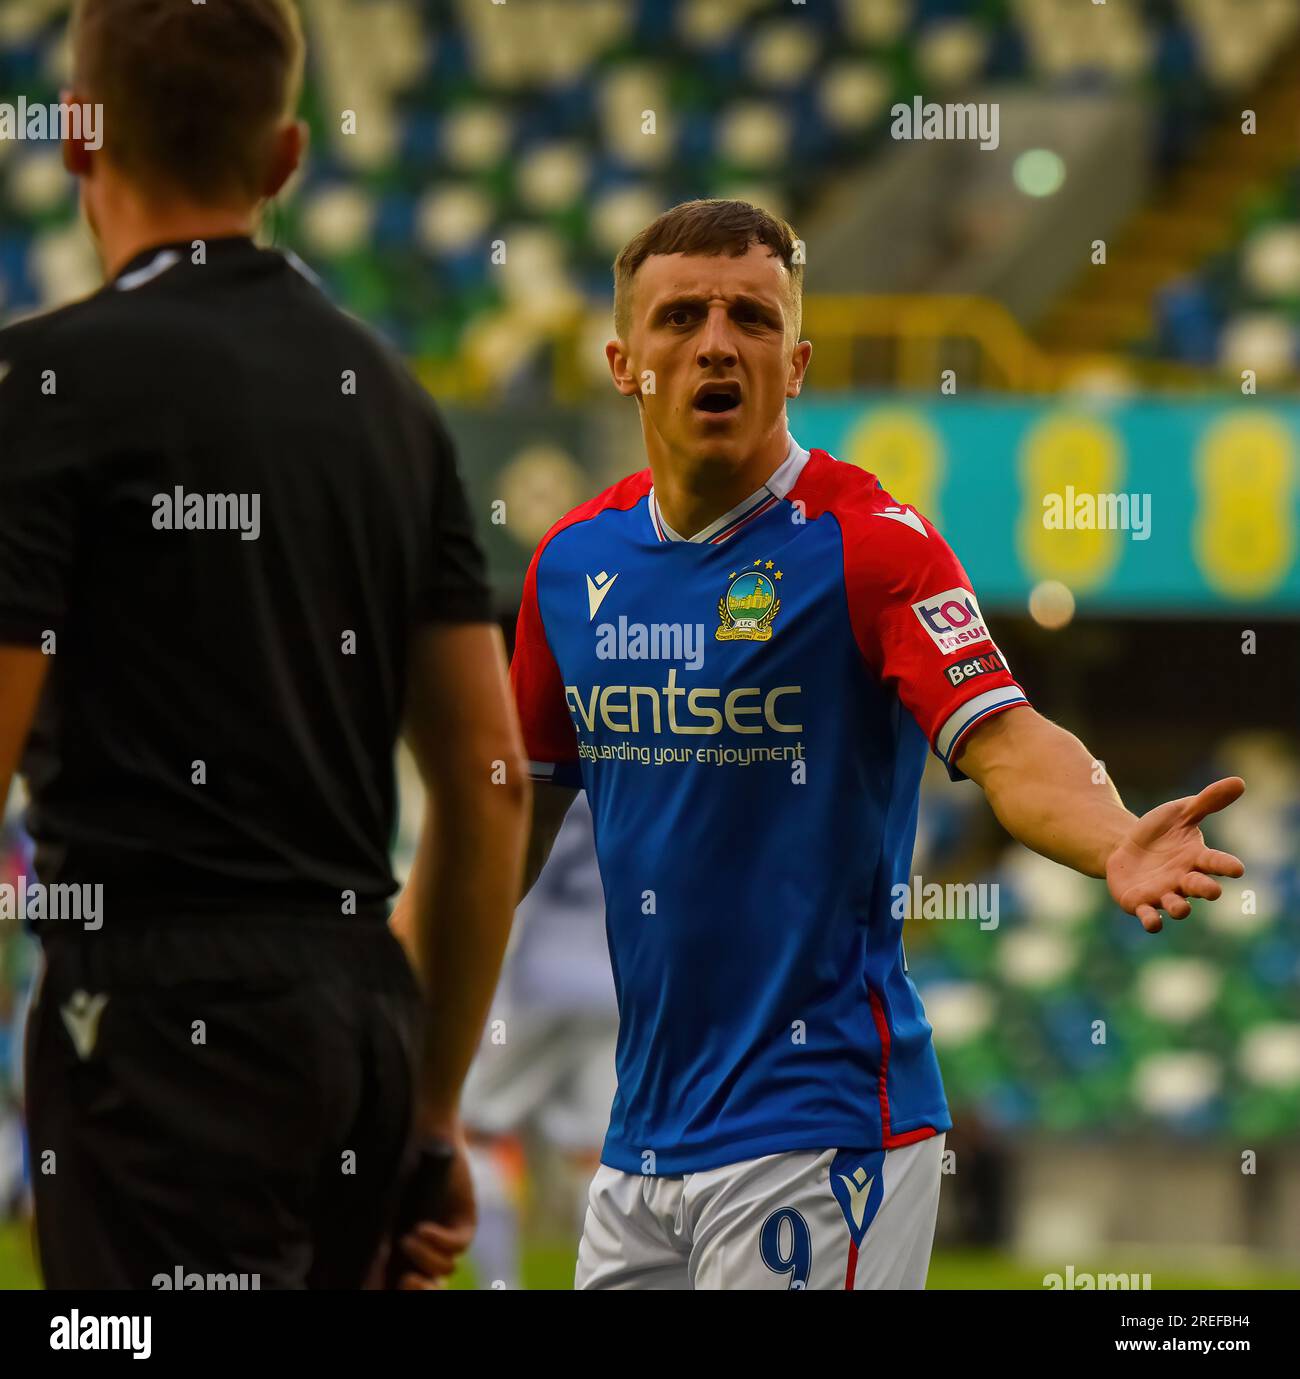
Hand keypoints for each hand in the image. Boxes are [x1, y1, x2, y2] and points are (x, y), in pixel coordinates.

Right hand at [390, 1131, 475, 1290]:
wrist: (416, 1134)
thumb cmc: (391, 1169)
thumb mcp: (379, 1215)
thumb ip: (375, 1251)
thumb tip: (366, 1286)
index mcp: (402, 1250)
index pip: (406, 1283)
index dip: (406, 1291)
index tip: (396, 1285)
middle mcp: (426, 1246)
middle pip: (431, 1285)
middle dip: (420, 1290)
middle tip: (406, 1281)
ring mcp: (446, 1234)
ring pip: (444, 1270)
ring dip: (426, 1259)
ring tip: (406, 1238)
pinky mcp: (464, 1219)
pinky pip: (459, 1245)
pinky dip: (440, 1242)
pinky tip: (421, 1229)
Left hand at [1105, 776, 1245, 932]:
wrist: (1124, 847)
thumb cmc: (1160, 831)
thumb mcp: (1180, 812)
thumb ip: (1207, 801)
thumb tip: (1239, 782)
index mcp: (1196, 858)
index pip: (1216, 863)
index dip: (1227, 866)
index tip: (1237, 869)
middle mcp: (1184, 880)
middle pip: (1201, 888)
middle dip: (1206, 890)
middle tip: (1211, 890)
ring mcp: (1164, 894)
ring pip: (1178, 907)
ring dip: (1181, 908)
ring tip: (1181, 907)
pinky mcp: (1141, 904)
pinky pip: (1150, 917)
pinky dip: (1152, 921)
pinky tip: (1153, 920)